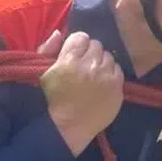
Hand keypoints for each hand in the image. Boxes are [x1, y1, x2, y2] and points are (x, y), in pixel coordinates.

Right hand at [38, 30, 123, 155]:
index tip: (74, 55)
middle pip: (96, 45)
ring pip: (108, 56)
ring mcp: (106, 77)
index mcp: (69, 60)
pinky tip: (102, 83)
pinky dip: (111, 74)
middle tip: (84, 66)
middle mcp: (90, 66)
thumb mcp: (43, 74)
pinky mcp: (117, 87)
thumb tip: (60, 32)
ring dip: (101, 63)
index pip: (81, 37)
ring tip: (94, 75)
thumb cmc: (53, 100)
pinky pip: (118, 70)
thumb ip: (48, 49)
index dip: (77, 45)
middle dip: (89, 54)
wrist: (68, 128)